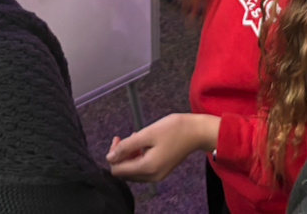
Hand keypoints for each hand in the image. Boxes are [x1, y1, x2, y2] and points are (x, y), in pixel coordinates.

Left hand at [105, 113, 219, 182]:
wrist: (197, 132)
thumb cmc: (173, 129)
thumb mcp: (147, 134)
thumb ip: (127, 146)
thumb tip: (109, 157)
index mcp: (147, 168)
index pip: (118, 171)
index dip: (113, 155)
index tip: (118, 138)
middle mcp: (151, 176)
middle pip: (125, 172)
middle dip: (120, 155)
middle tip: (124, 137)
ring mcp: (157, 175)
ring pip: (133, 170)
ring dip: (129, 155)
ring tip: (134, 137)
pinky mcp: (161, 170)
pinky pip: (142, 168)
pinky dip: (138, 156)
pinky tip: (142, 143)